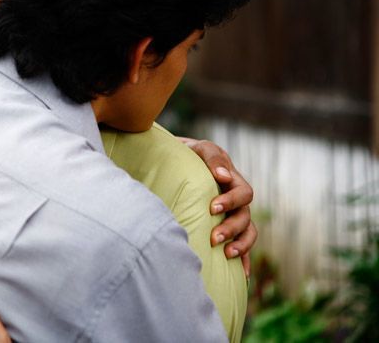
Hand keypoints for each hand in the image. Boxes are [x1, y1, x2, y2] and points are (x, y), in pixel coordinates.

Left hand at [178, 137, 257, 275]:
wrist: (176, 162)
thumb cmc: (187, 154)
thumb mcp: (198, 149)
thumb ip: (211, 157)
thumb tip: (223, 176)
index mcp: (232, 179)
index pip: (243, 193)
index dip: (231, 202)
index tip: (212, 208)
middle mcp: (236, 199)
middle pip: (245, 216)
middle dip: (231, 228)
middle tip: (214, 238)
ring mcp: (233, 214)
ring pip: (248, 232)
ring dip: (240, 245)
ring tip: (226, 255)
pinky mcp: (227, 228)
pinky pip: (243, 246)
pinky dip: (244, 260)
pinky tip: (241, 275)